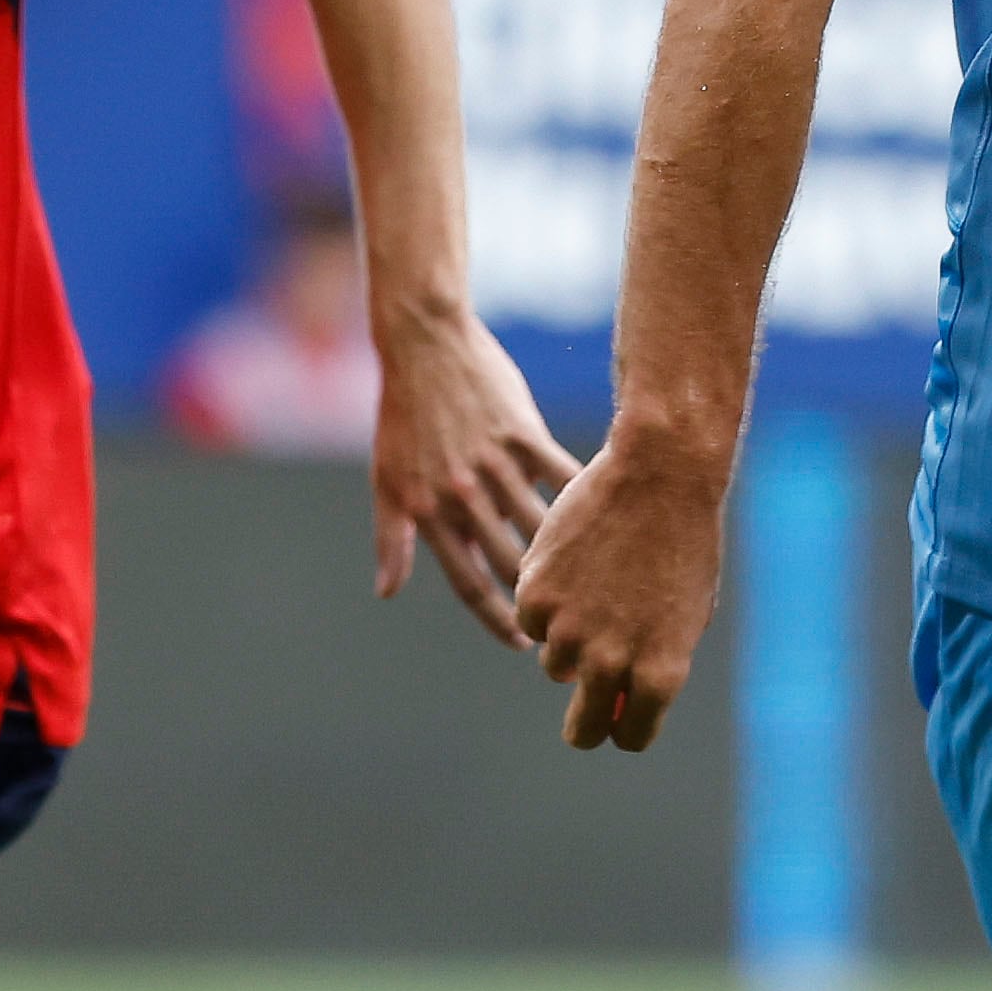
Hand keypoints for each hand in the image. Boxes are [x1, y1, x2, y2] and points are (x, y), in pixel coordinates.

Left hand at [369, 312, 576, 646]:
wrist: (424, 346)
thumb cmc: (403, 418)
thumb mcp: (388, 480)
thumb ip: (391, 538)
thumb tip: (388, 592)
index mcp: (429, 511)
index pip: (468, 583)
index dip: (496, 620)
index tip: (520, 643)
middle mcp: (462, 493)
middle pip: (512, 562)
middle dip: (540, 597)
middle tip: (566, 617)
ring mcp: (494, 461)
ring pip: (541, 524)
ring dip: (568, 554)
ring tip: (592, 577)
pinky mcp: (521, 431)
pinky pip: (560, 475)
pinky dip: (581, 500)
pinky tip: (603, 517)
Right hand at [513, 436, 727, 751]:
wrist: (659, 477)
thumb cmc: (682, 544)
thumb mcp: (685, 615)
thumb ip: (652, 663)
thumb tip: (619, 699)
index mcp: (659, 674)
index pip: (631, 737)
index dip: (626, 729)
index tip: (622, 718)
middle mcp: (610, 662)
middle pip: (584, 729)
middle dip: (586, 725)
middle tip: (585, 711)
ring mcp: (568, 631)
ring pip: (556, 665)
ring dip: (570, 644)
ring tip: (597, 591)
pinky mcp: (535, 596)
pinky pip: (532, 620)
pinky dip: (547, 603)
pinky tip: (574, 565)